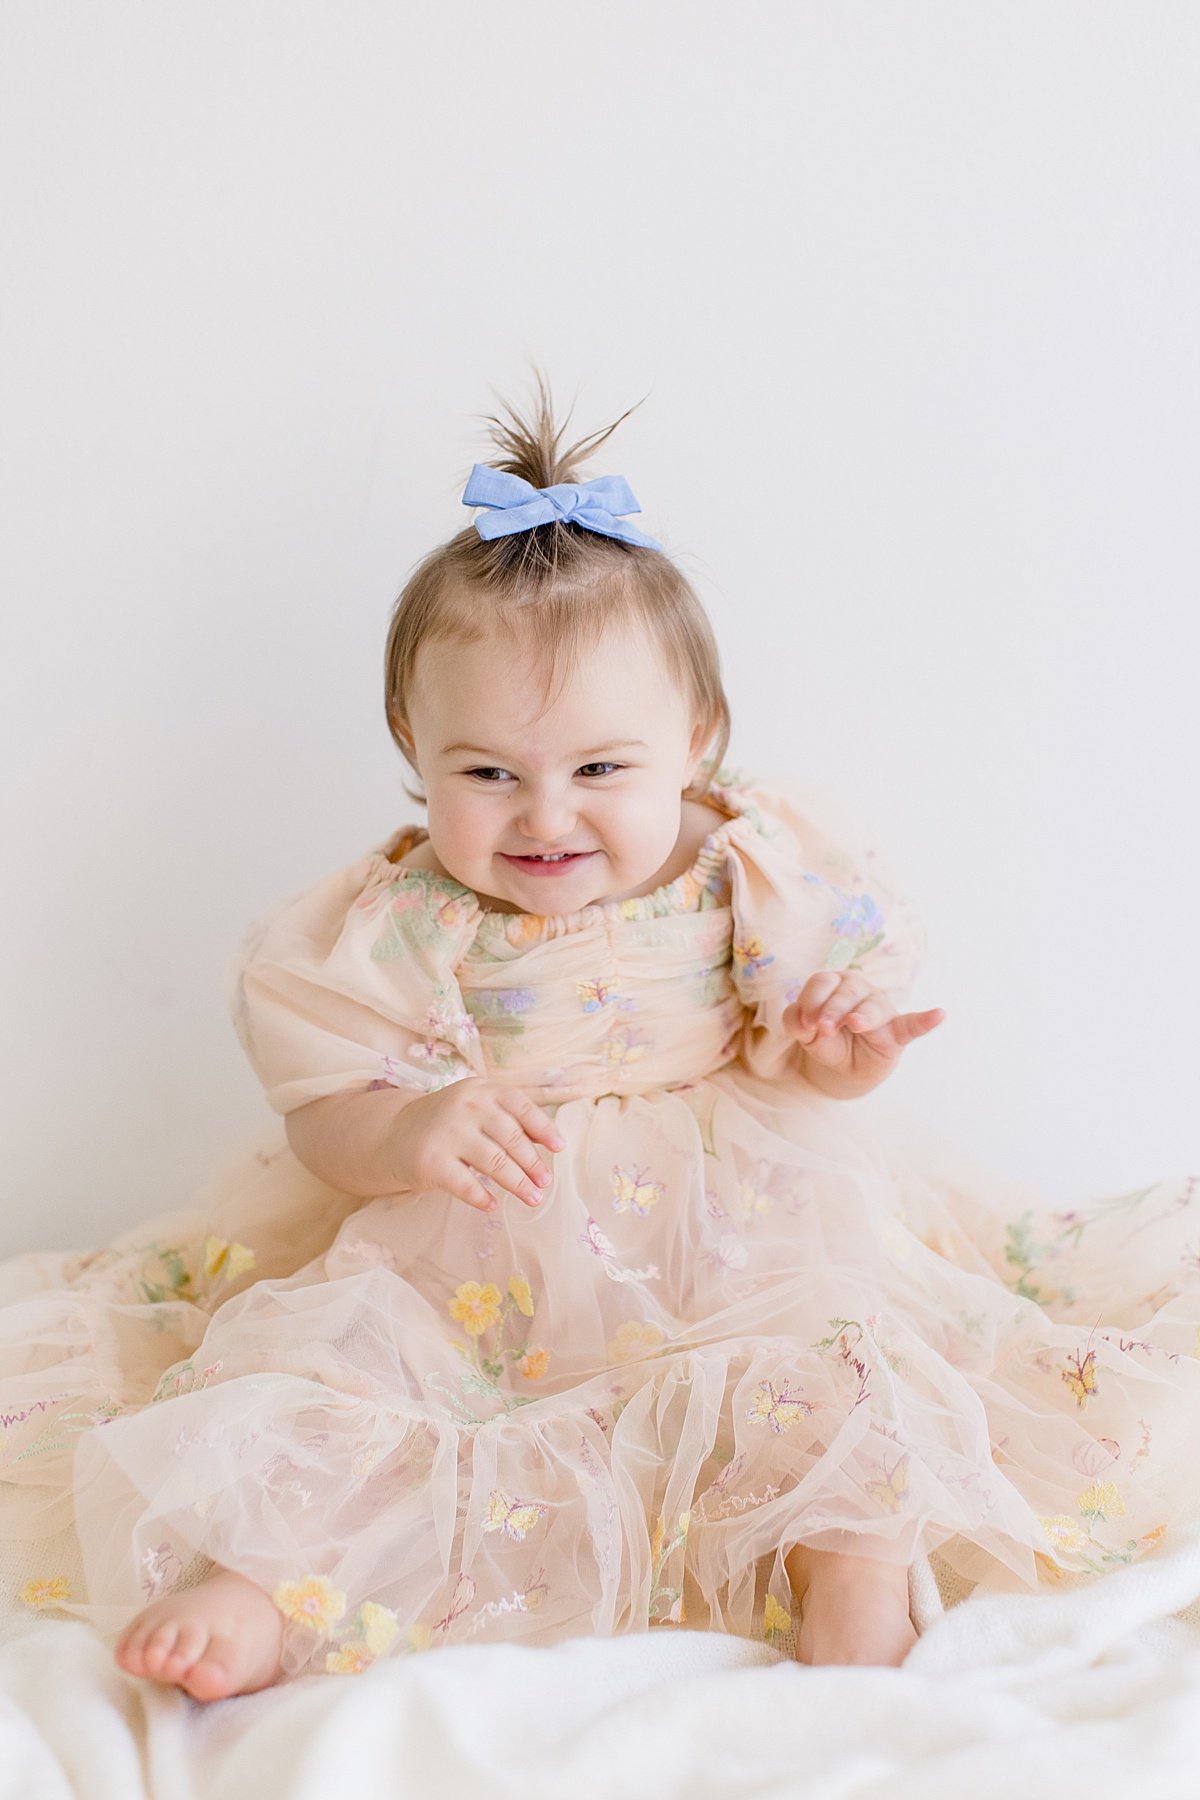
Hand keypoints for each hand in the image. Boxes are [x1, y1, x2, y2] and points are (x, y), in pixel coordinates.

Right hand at [386, 1077, 564, 1213]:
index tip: (558, 1149)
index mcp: (482, 1090)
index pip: (521, 1106)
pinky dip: (481, 1197)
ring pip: (494, 1162)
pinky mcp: (430, 1160)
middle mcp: (466, 1106)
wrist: (393, 1133)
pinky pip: (464, 1184)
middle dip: (533, 1164)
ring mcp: (447, 1132)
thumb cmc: (448, 1123)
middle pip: (511, 1138)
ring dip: (517, 1184)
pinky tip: (491, 1206)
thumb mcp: (477, 1108)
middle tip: (544, 1183)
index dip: (543, 1128)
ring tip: (532, 1198)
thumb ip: (509, 1119)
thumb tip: (548, 1142)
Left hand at [782, 971, 944, 1089]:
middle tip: (823, 1029)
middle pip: (845, 992)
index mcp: (834, 984)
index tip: (805, 1025)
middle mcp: (859, 989)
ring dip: (862, 1015)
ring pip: (871, 1006)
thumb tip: (806, 1021)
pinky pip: (913, 1025)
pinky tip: (940, 1014)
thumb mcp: (806, 1033)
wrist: (846, 1066)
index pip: (821, 983)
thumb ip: (797, 1023)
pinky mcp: (897, 1031)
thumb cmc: (827, 1039)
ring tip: (856, 1024)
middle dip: (832, 1010)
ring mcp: (880, 1008)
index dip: (810, 1002)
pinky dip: (926, 1020)